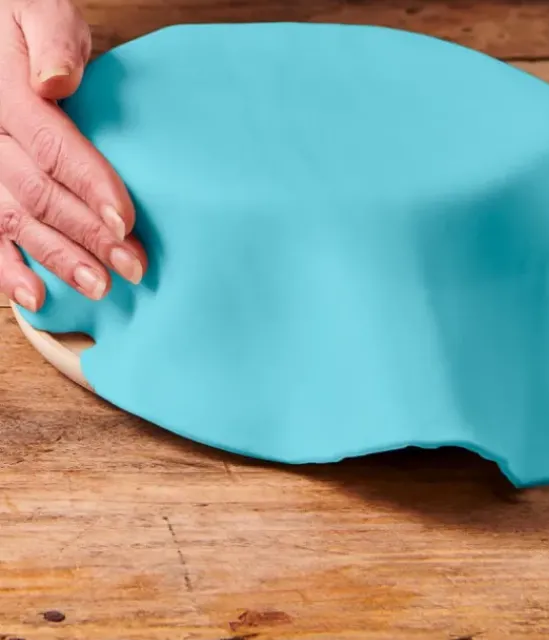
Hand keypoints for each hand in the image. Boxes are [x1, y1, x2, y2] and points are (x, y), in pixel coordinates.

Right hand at [0, 0, 145, 312]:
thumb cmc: (18, 21)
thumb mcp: (36, 8)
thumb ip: (52, 39)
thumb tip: (58, 81)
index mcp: (6, 96)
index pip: (52, 148)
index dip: (91, 186)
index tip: (125, 221)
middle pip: (39, 193)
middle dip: (88, 235)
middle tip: (132, 268)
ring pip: (13, 219)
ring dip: (57, 258)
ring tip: (99, 287)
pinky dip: (5, 268)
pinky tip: (34, 296)